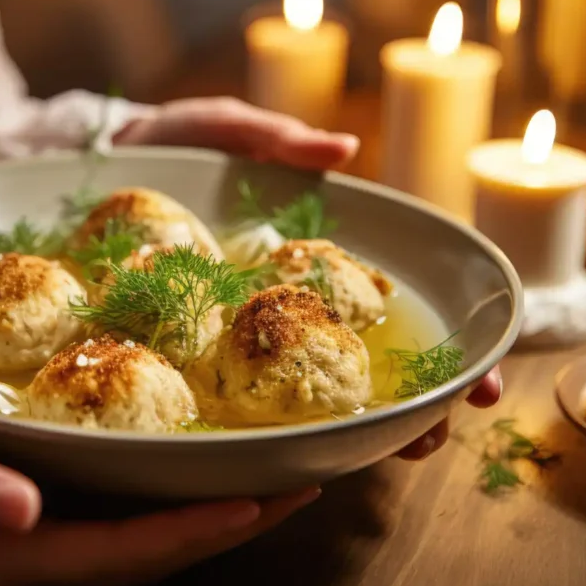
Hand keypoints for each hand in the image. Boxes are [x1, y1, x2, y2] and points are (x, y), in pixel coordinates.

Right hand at [0, 383, 320, 585]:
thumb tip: (22, 512)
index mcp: (3, 561)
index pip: (123, 554)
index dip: (196, 531)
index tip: (262, 500)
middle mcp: (31, 563)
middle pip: (150, 553)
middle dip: (227, 523)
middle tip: (298, 482)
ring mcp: (36, 542)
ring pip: (143, 536)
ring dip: (210, 509)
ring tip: (273, 475)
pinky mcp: (36, 511)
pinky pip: (121, 511)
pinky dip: (171, 490)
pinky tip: (198, 459)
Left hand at [115, 95, 503, 462]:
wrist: (103, 168)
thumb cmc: (174, 143)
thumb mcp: (224, 131)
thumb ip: (276, 142)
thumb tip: (344, 149)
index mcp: (308, 253)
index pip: (390, 302)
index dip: (445, 344)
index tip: (482, 381)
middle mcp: (291, 300)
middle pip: (369, 357)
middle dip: (415, 401)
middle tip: (437, 437)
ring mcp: (250, 329)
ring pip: (321, 387)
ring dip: (364, 424)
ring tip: (399, 454)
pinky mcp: (202, 345)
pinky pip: (244, 388)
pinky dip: (278, 421)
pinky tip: (302, 449)